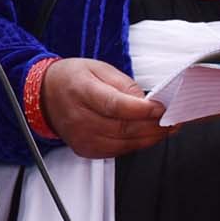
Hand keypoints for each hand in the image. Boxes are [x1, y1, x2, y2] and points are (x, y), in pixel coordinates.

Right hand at [40, 58, 171, 157]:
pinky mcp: (87, 150)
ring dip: (150, 137)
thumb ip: (124, 85)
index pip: (115, 105)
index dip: (142, 109)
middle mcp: (80, 118)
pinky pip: (119, 151)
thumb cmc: (72, 79)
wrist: (45, 95)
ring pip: (125, 143)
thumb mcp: (99, 68)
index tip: (162, 108)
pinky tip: (148, 135)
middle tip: (174, 119)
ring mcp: (82, 138)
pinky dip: (137, 144)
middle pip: (124, 128)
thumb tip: (147, 101)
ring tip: (167, 128)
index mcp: (82, 91)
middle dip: (154, 125)